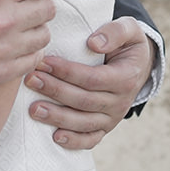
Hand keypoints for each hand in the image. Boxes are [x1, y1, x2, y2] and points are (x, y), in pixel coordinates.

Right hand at [0, 0, 59, 95]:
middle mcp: (2, 21)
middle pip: (49, 7)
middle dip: (44, 0)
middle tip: (33, 0)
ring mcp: (3, 49)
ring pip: (44, 33)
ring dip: (38, 26)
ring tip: (25, 22)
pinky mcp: (0, 72)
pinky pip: (34, 58)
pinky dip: (31, 50)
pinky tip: (19, 43)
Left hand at [25, 17, 154, 148]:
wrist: (138, 65)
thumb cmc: (126, 43)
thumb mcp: (130, 29)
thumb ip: (115, 31)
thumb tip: (93, 43)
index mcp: (126, 77)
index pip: (93, 78)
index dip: (68, 72)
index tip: (45, 62)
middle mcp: (121, 101)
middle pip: (84, 100)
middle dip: (55, 91)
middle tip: (31, 79)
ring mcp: (113, 117)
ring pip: (84, 122)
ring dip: (57, 117)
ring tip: (33, 108)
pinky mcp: (105, 128)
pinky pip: (91, 139)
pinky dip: (74, 141)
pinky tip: (55, 137)